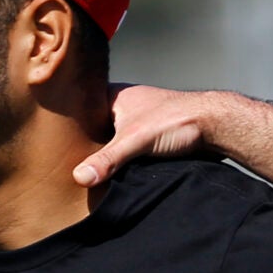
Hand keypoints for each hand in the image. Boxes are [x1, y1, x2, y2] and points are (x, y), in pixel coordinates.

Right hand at [72, 85, 226, 187]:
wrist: (217, 125)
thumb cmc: (177, 120)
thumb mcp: (135, 142)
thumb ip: (107, 160)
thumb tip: (79, 178)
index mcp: (117, 95)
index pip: (84, 108)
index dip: (70, 124)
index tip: (54, 142)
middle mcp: (128, 105)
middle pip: (98, 126)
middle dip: (89, 143)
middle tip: (68, 162)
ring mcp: (143, 120)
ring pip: (116, 138)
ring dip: (109, 153)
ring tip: (90, 171)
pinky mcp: (156, 135)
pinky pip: (132, 148)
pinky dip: (126, 158)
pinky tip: (117, 172)